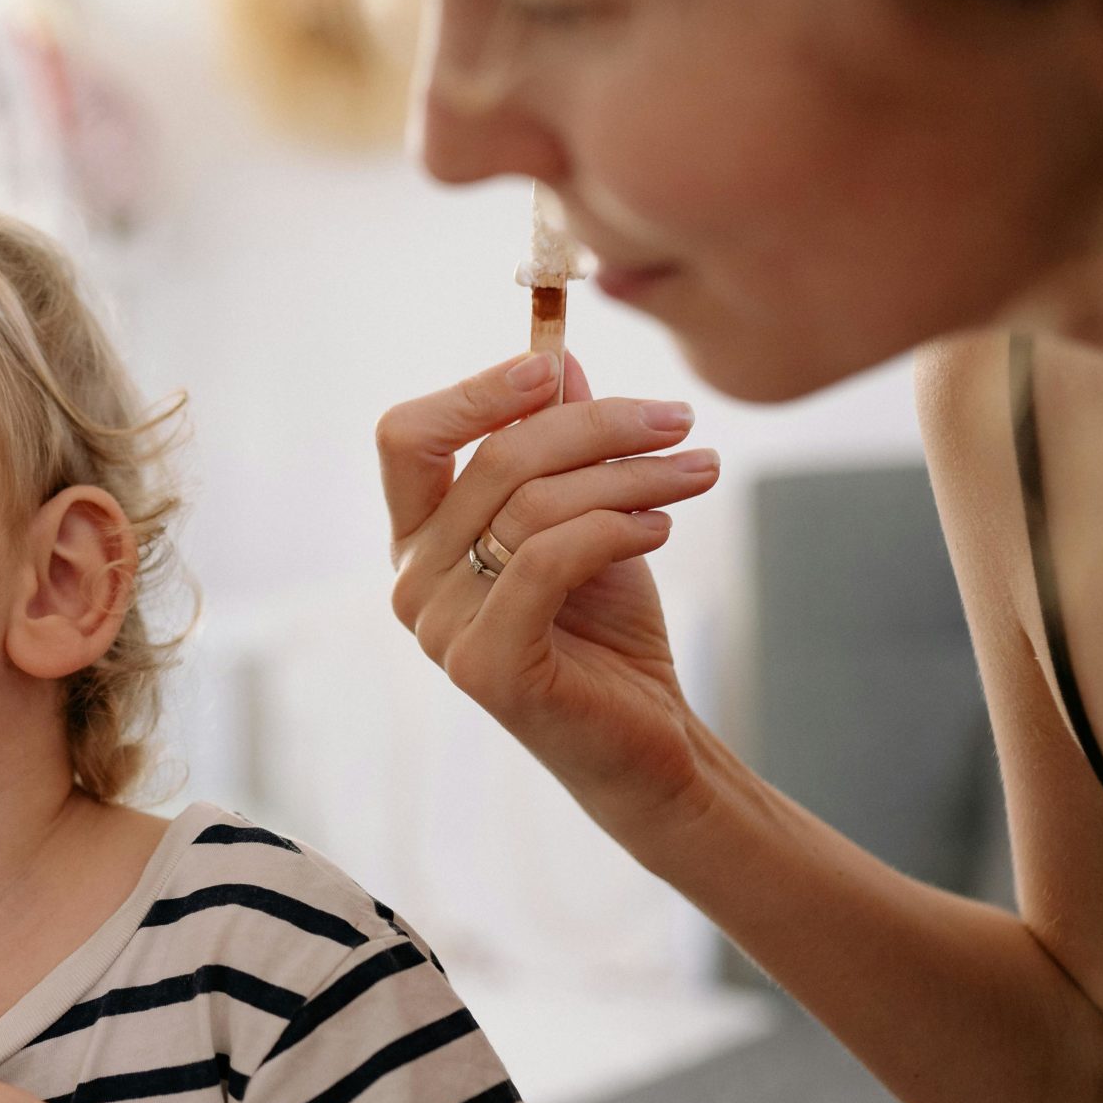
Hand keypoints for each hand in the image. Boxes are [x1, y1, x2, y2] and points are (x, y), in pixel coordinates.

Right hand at [377, 351, 721, 831]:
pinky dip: (617, 526)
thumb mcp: (590, 515)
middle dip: (597, 425)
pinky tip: (664, 526)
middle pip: (492, 457)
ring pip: (532, 504)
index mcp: (419, 539)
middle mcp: (411, 581)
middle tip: (678, 418)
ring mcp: (440, 629)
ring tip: (697, 472)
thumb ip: (562, 447)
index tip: (552, 367)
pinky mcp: (487, 665)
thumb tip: (560, 360)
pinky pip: (548, 557)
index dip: (473, 392)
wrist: (646, 742)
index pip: (406, 437)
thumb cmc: (607, 628)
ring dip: (630, 475)